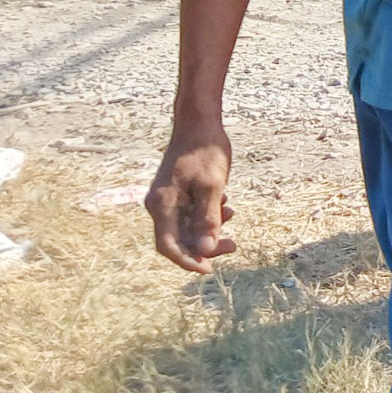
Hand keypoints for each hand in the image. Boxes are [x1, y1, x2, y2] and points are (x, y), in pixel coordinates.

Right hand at [148, 116, 237, 271]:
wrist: (199, 122)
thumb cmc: (205, 151)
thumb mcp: (213, 186)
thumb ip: (208, 218)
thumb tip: (205, 250)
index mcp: (162, 205)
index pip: (168, 245)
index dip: (187, 261)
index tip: (208, 270)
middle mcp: (159, 205)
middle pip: (178, 239)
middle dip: (204, 246)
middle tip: (232, 245)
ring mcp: (166, 198)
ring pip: (186, 226)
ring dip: (208, 228)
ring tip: (231, 217)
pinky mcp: (176, 192)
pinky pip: (189, 213)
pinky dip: (207, 215)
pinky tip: (225, 205)